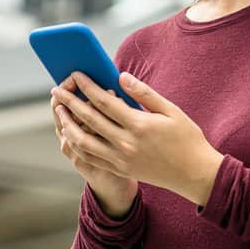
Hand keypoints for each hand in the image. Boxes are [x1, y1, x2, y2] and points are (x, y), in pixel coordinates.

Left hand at [50, 71, 224, 207]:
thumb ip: (144, 93)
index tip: (76, 75)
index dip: (87, 87)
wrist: (193, 173)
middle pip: (89, 119)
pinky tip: (72, 134)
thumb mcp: (171, 110)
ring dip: (68, 124)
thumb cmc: (186, 138)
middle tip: (56, 90)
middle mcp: (126, 143)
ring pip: (84, 141)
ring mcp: (121, 159)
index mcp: (139, 125)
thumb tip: (121, 77)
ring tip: (59, 111)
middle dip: (70, 102)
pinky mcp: (120, 169)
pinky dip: (78, 144)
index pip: (104, 101)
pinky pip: (91, 157)